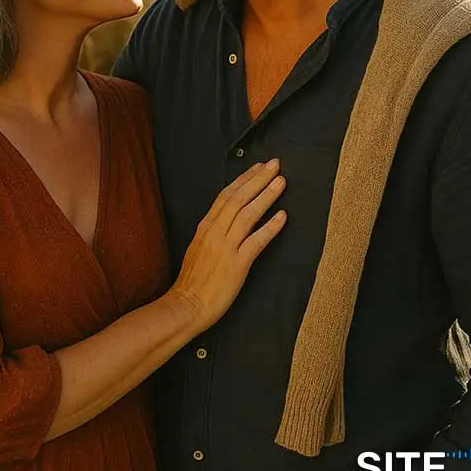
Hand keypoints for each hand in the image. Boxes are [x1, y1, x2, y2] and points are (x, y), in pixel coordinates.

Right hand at [170, 159, 286, 330]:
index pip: (226, 195)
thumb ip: (212, 231)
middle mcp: (214, 232)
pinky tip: (283, 216)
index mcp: (205, 227)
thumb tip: (227, 218)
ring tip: (281, 182)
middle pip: (238, 198)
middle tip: (275, 164)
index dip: (244, 179)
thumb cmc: (193, 280)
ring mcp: (225, 247)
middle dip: (258, 179)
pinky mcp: (237, 264)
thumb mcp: (198, 247)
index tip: (258, 167)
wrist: (187, 305)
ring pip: (248, 214)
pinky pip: (256, 241)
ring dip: (266, 196)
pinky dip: (270, 227)